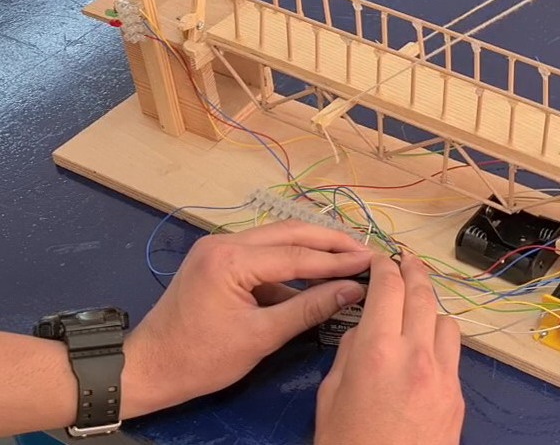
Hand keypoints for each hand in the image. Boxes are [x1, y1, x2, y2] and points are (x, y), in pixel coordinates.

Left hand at [121, 220, 371, 417]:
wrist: (147, 367)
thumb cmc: (201, 359)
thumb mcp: (261, 337)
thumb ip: (308, 309)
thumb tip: (352, 290)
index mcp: (231, 260)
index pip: (296, 255)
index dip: (337, 260)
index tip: (371, 261)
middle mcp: (225, 241)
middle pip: (290, 232)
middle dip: (330, 241)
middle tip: (365, 249)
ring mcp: (220, 245)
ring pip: (278, 237)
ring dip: (312, 246)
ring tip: (348, 254)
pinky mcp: (219, 256)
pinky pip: (263, 251)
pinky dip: (291, 259)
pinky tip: (315, 270)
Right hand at [315, 254, 463, 444]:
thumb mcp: (330, 396)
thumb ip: (349, 352)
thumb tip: (365, 329)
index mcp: (378, 350)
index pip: (388, 287)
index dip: (384, 265)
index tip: (380, 257)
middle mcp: (416, 354)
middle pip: (422, 293)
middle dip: (414, 269)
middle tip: (406, 258)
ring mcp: (443, 374)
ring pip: (444, 319)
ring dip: (429, 305)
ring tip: (415, 304)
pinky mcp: (457, 396)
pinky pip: (453, 351)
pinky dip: (439, 338)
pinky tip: (426, 346)